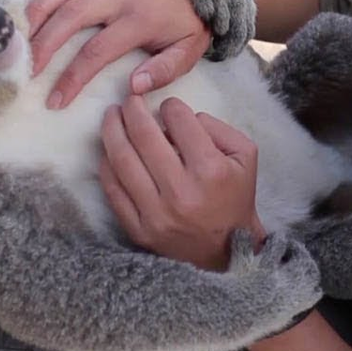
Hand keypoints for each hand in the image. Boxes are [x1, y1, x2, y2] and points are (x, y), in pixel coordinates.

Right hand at [27, 0, 212, 108]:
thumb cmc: (188, 26)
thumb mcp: (189, 52)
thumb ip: (164, 71)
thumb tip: (134, 87)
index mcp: (139, 19)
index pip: (97, 50)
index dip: (72, 77)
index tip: (55, 101)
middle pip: (71, 14)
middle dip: (44, 43)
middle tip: (26, 70)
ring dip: (37, 9)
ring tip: (19, 36)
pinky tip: (29, 2)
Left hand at [98, 95, 265, 270]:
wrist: (226, 251)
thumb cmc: (234, 196)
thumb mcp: (245, 156)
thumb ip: (216, 127)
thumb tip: (176, 119)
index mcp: (210, 170)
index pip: (179, 120)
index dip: (171, 106)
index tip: (168, 107)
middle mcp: (181, 192)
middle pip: (144, 136)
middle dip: (132, 109)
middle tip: (129, 99)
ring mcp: (156, 213)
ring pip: (122, 161)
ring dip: (112, 131)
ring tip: (111, 116)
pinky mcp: (139, 230)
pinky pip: (113, 191)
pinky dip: (106, 165)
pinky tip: (108, 150)